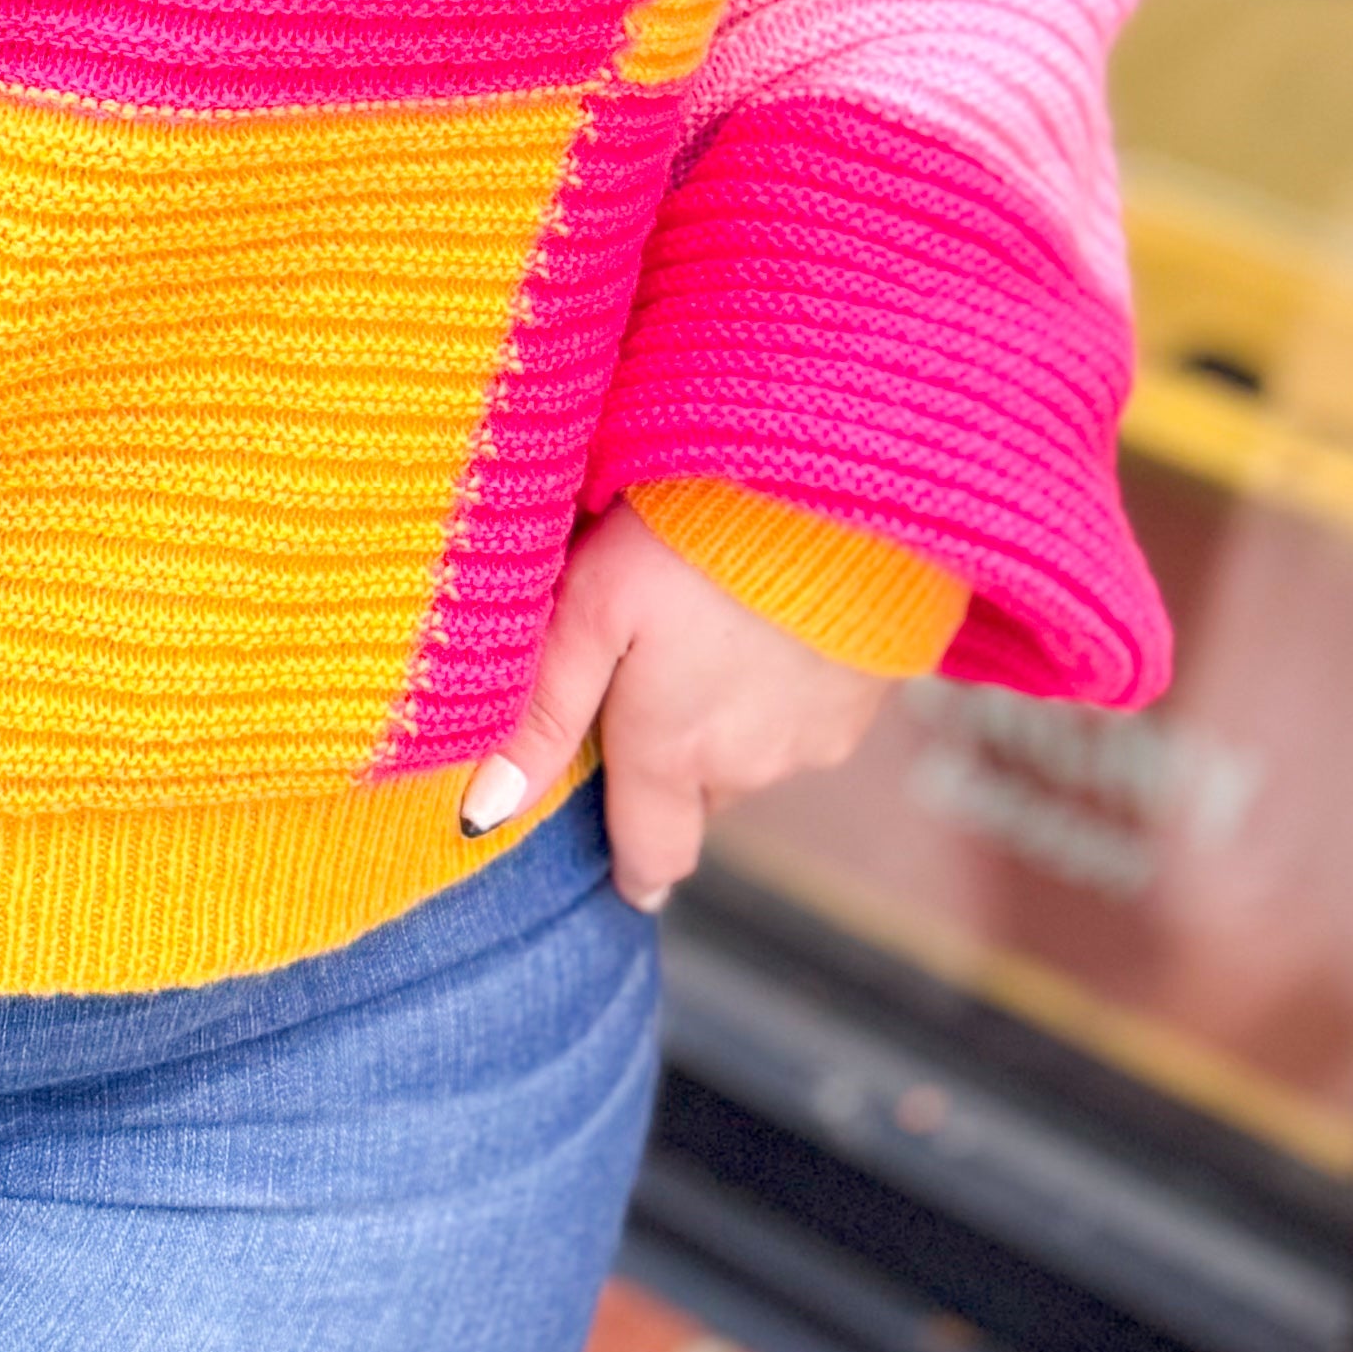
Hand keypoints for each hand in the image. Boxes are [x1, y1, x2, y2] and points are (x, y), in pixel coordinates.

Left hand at [464, 502, 896, 910]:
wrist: (835, 486)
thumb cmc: (695, 534)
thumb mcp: (592, 607)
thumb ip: (541, 714)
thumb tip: (483, 813)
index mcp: (672, 753)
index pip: (654, 857)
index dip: (632, 864)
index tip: (622, 864)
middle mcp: (751, 766)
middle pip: (699, 795)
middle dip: (672, 759)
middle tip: (649, 678)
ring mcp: (819, 738)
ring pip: (757, 755)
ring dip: (730, 718)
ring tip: (709, 629)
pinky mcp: (868, 700)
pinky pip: (812, 718)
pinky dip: (785, 688)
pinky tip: (771, 621)